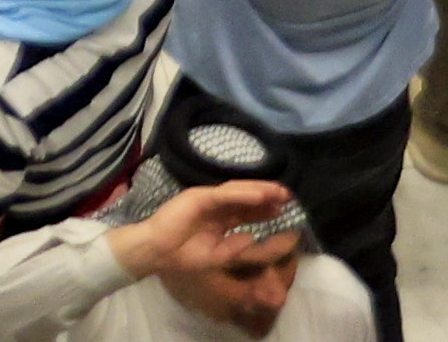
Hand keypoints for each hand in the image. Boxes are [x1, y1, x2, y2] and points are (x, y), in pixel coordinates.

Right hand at [113, 182, 305, 293]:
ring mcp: (208, 200)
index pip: (246, 212)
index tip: (284, 210)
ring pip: (239, 192)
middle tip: (289, 196)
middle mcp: (216, 208)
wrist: (158, 251)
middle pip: (246, 199)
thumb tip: (252, 238)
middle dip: (268, 197)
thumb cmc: (184, 257)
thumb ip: (234, 248)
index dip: (264, 211)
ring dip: (260, 191)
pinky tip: (260, 194)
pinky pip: (225, 194)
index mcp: (220, 221)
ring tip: (280, 191)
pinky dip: (243, 194)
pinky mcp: (199, 197)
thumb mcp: (216, 256)